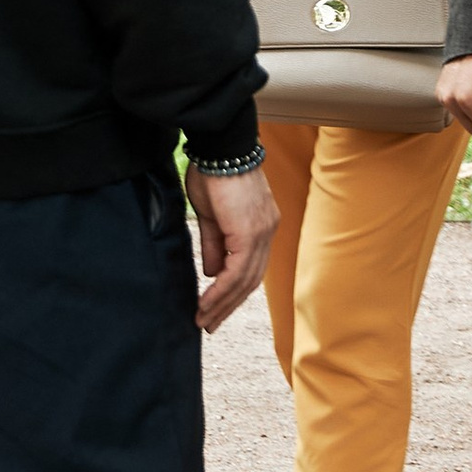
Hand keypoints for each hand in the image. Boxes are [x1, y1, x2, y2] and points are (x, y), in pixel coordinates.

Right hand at [185, 164, 275, 333]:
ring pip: (244, 280)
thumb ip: (214, 244)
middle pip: (251, 279)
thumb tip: (213, 273)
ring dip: (222, 303)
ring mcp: (262, 232)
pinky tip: (206, 304)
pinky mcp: (250, 232)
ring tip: (204, 320)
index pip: (251, 266)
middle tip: (210, 324)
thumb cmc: (213, 172)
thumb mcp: (210, 214)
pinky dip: (221, 291)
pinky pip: (236, 271)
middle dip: (229, 305)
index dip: (233, 290)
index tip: (215, 307)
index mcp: (261, 225)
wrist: (220, 147)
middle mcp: (267, 231)